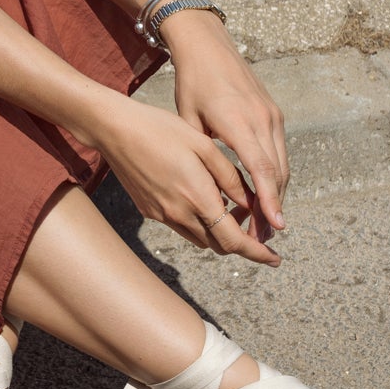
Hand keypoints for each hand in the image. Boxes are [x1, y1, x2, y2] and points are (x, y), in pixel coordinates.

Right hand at [85, 93, 281, 267]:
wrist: (114, 130)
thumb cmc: (161, 130)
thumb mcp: (204, 146)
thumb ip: (231, 179)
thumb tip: (251, 205)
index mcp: (197, 196)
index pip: (233, 240)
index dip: (257, 253)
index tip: (275, 258)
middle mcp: (179, 213)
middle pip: (219, 245)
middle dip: (241, 243)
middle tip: (256, 227)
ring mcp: (161, 214)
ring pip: (201, 238)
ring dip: (219, 232)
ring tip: (229, 207)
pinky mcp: (149, 211)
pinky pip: (181, 226)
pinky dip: (199, 222)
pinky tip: (200, 198)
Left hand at [158, 9, 288, 239]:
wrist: (209, 46)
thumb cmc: (192, 83)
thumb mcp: (188, 119)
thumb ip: (201, 153)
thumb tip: (207, 191)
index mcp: (239, 122)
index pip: (261, 170)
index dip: (268, 201)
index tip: (275, 226)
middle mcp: (263, 120)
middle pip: (277, 173)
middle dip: (274, 208)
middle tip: (266, 239)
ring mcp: (273, 116)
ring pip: (282, 165)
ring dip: (277, 195)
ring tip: (267, 224)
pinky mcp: (275, 114)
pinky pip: (279, 152)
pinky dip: (274, 176)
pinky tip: (265, 195)